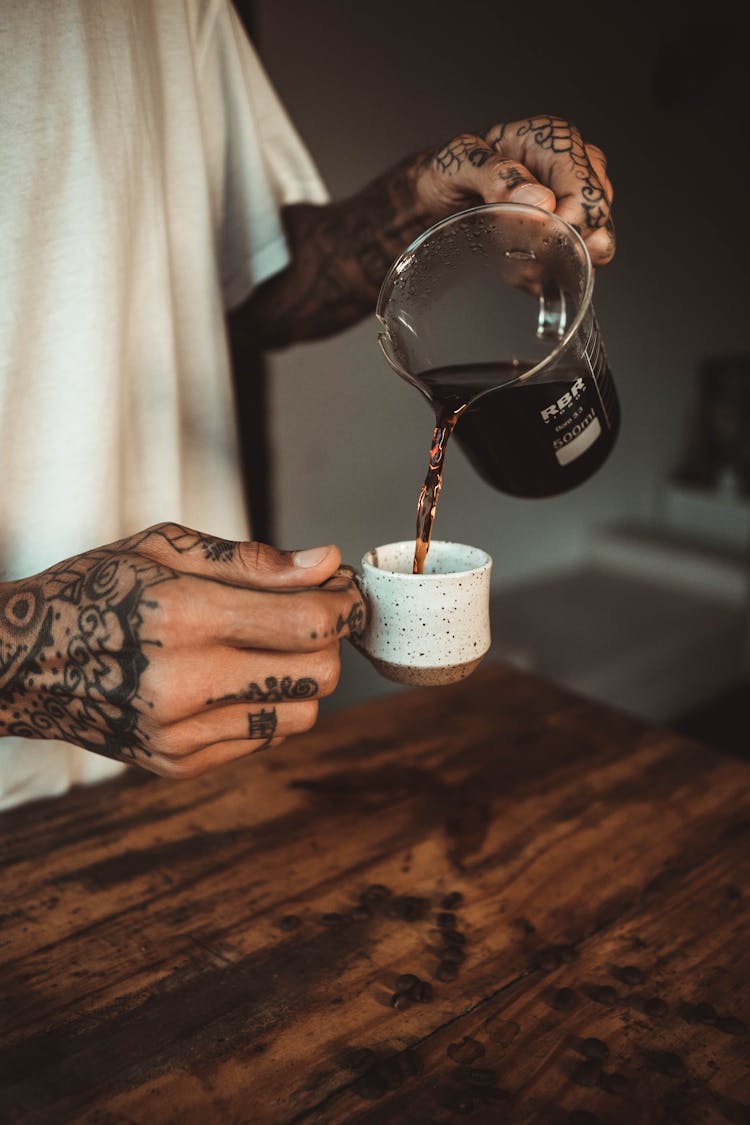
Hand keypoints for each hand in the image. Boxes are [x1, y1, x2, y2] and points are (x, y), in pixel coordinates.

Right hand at [0, 524, 364, 777]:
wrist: (19, 664)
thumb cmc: (93, 591)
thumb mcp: (162, 549)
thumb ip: (251, 561)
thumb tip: (324, 564)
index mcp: (182, 615)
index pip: (308, 622)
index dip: (344, 605)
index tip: (343, 593)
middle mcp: (183, 682)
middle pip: (317, 674)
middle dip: (329, 641)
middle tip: (313, 615)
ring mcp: (179, 733)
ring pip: (301, 716)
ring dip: (303, 679)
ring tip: (270, 648)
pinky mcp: (176, 764)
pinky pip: (262, 738)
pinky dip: (265, 706)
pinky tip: (233, 677)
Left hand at [414, 114, 614, 265]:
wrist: (436, 195)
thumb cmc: (448, 172)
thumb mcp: (458, 165)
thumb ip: (495, 174)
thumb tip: (540, 199)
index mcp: (553, 141)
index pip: (589, 195)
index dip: (565, 227)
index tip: (530, 239)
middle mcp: (572, 166)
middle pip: (598, 220)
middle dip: (558, 246)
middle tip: (516, 250)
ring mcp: (575, 197)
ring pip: (594, 243)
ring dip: (555, 261)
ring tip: (515, 255)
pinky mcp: (569, 226)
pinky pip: (579, 259)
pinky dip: (551, 271)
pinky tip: (524, 266)